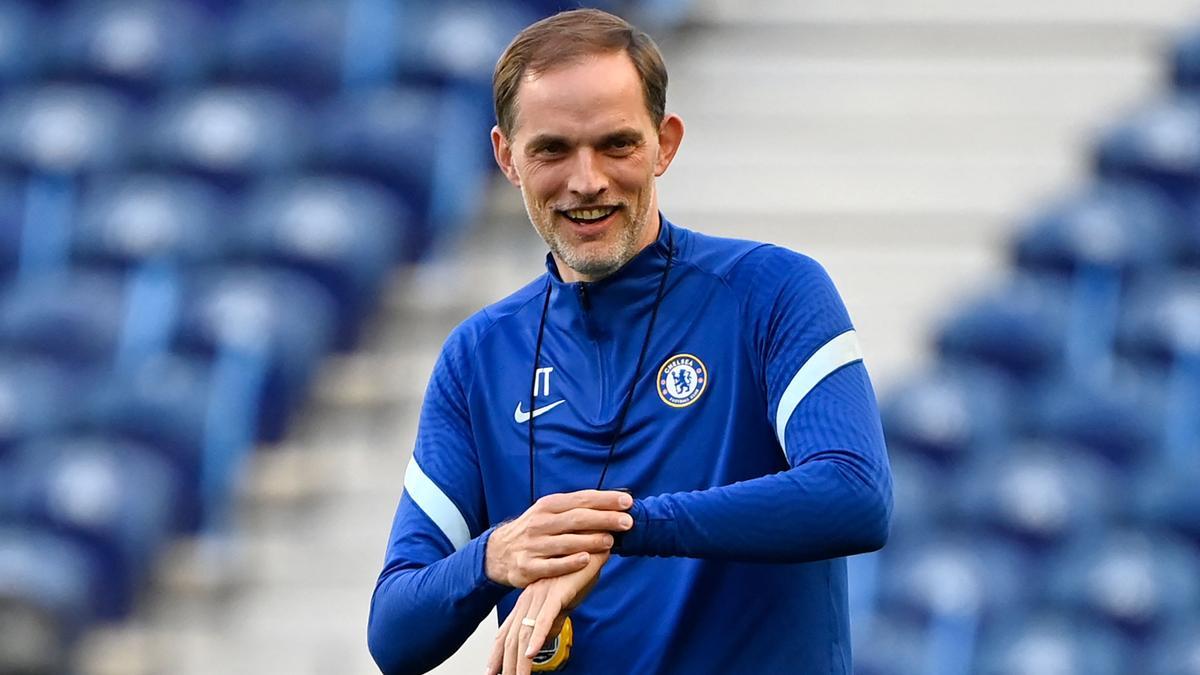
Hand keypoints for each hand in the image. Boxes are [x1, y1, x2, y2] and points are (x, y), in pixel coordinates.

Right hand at [485, 490, 631, 587]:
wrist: (498, 552)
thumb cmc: (535, 531)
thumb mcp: (550, 513)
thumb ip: (576, 509)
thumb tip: (612, 505)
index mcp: (549, 506)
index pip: (581, 499)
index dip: (606, 500)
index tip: (628, 502)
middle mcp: (540, 523)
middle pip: (577, 519)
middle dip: (604, 519)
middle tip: (627, 522)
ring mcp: (533, 545)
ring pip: (566, 542)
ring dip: (590, 540)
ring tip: (610, 541)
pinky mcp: (527, 566)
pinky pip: (552, 565)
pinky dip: (569, 562)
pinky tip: (586, 560)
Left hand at [485, 551, 609, 674]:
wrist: (592, 543)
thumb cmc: (580, 570)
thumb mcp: (563, 599)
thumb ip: (552, 617)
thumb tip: (546, 637)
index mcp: (528, 600)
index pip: (507, 632)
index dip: (497, 653)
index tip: (491, 671)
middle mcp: (530, 598)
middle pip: (511, 638)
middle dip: (506, 664)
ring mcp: (541, 596)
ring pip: (525, 634)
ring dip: (520, 661)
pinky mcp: (557, 593)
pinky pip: (545, 618)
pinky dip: (537, 637)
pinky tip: (532, 653)